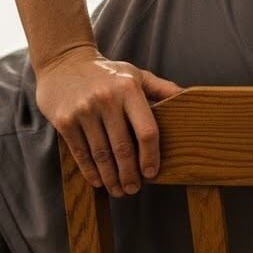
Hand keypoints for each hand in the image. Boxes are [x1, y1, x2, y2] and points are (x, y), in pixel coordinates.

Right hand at [35, 45, 182, 196]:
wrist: (63, 62)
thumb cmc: (106, 73)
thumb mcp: (136, 74)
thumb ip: (162, 88)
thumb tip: (189, 97)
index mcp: (129, 89)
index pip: (146, 130)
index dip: (151, 156)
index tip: (151, 173)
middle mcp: (106, 99)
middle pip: (123, 148)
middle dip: (130, 174)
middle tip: (134, 190)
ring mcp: (84, 110)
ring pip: (101, 154)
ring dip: (111, 178)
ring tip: (118, 190)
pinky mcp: (64, 120)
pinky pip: (81, 152)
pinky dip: (90, 171)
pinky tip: (98, 181)